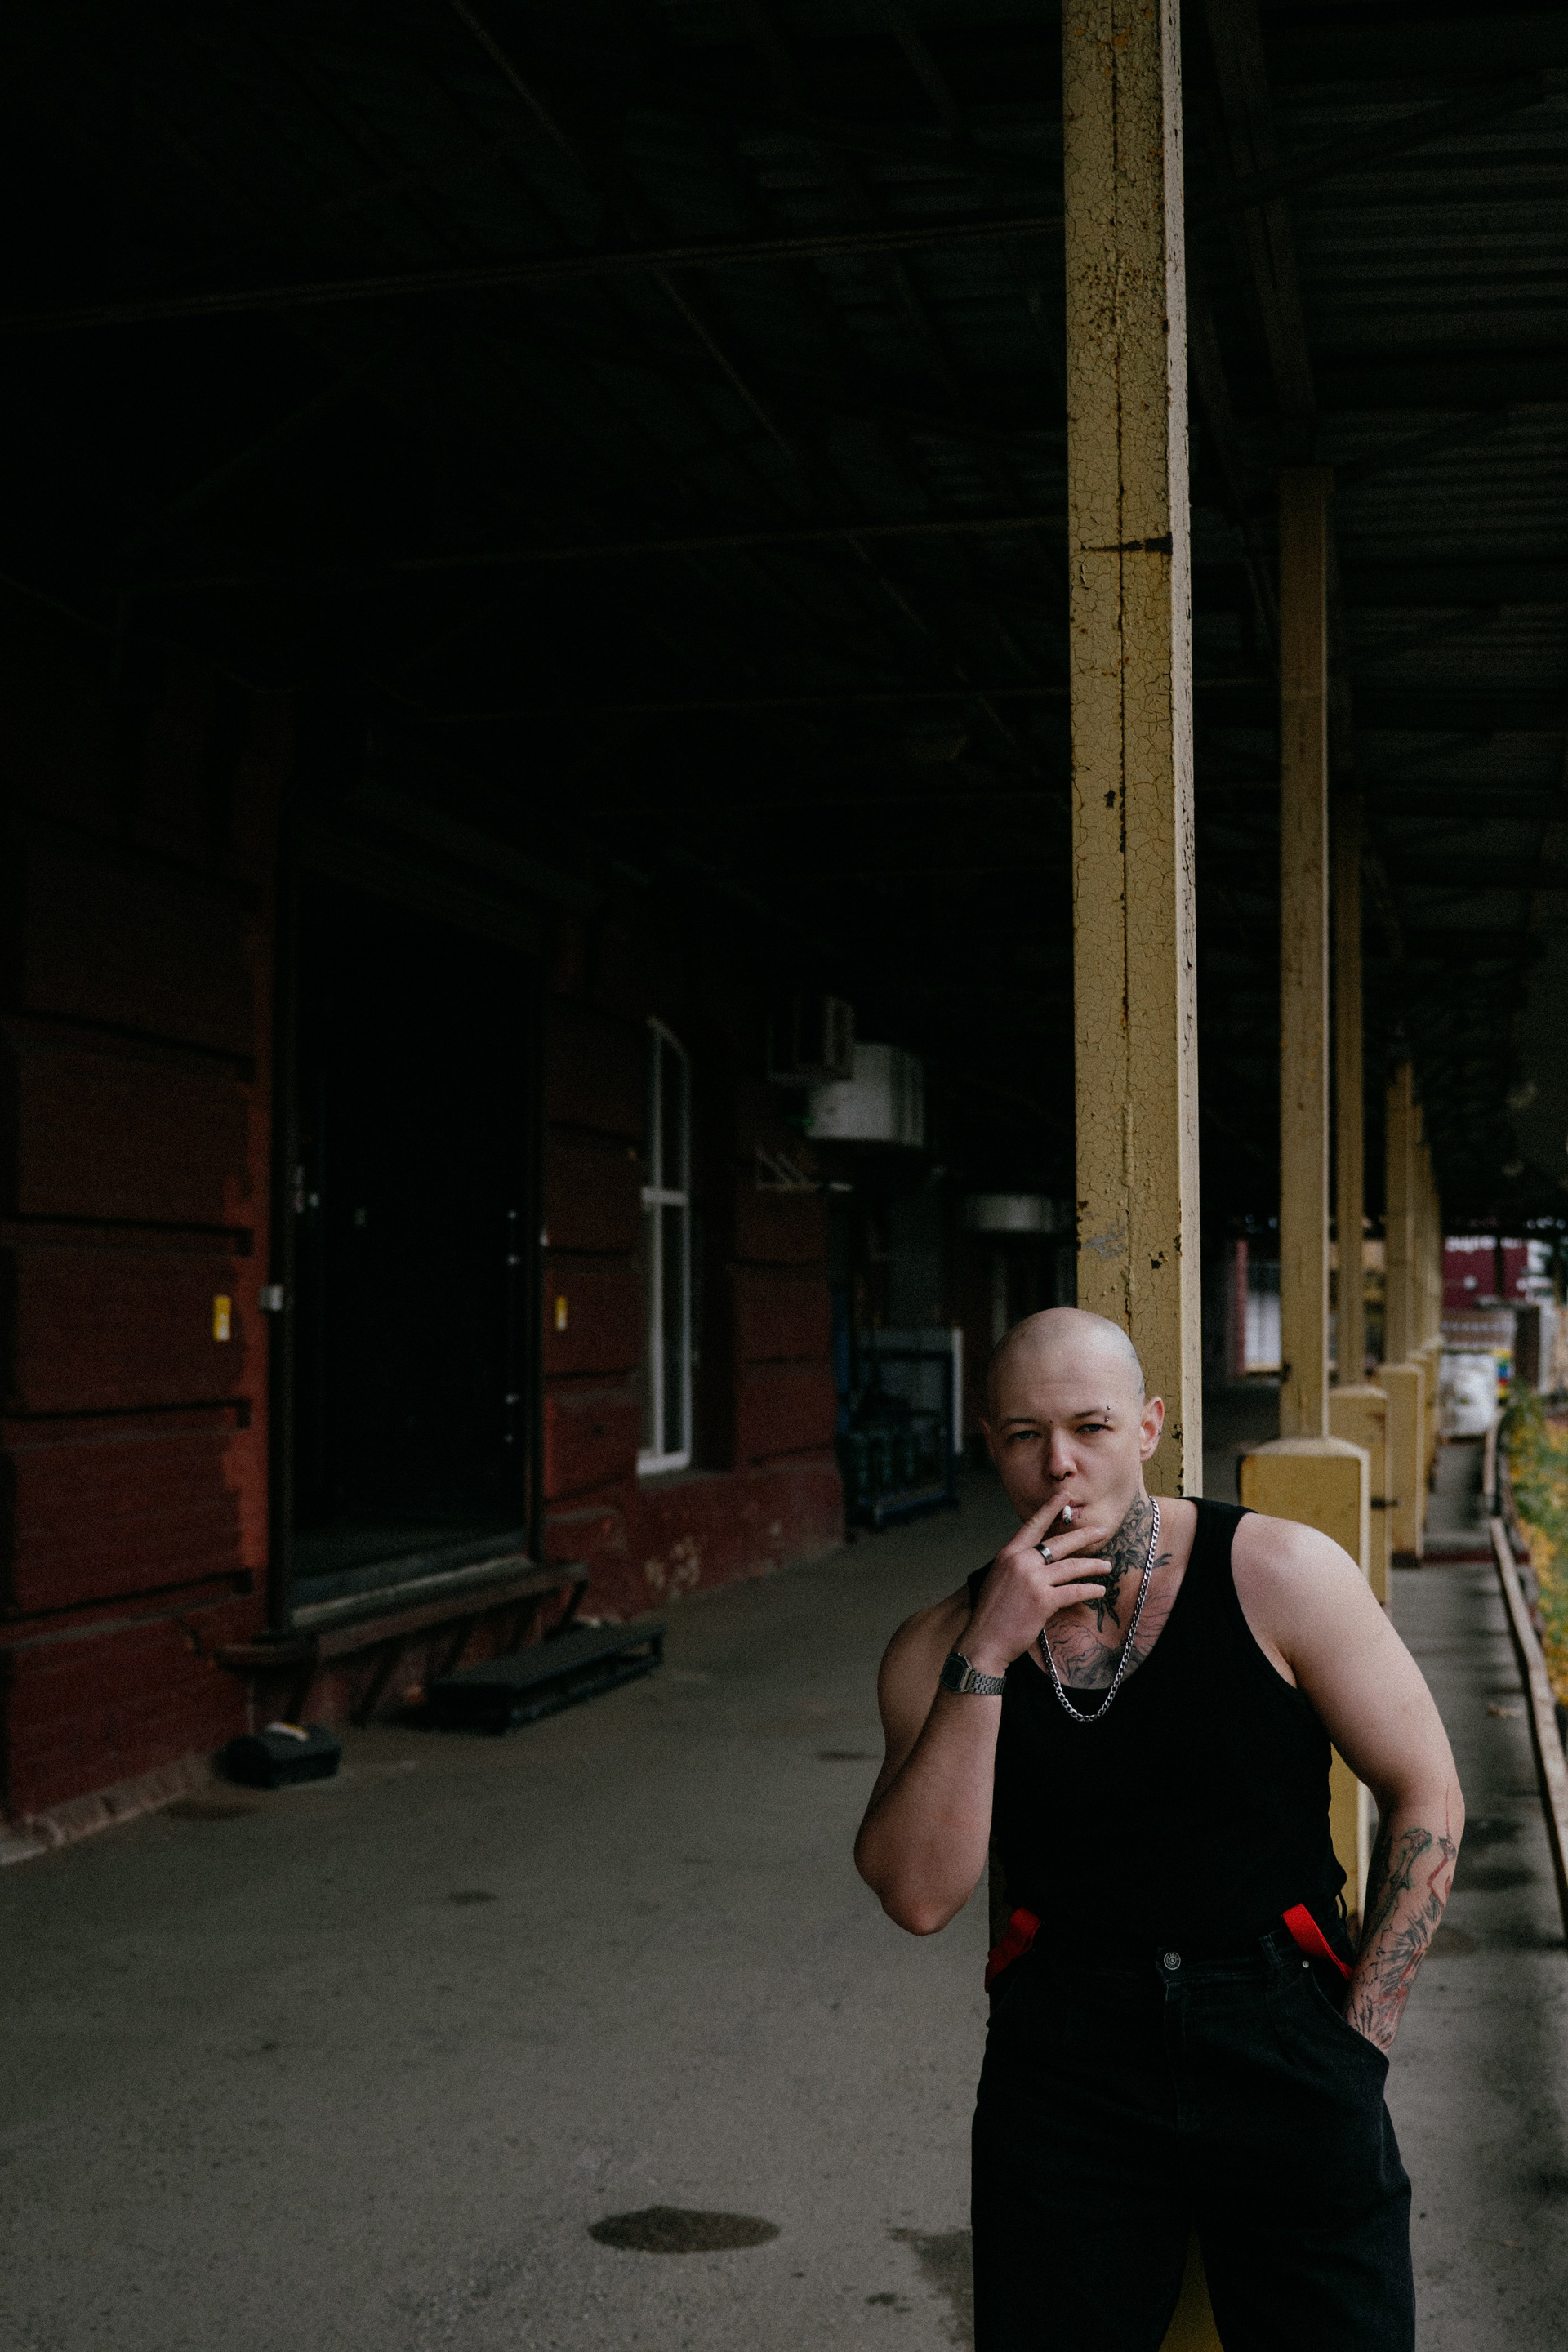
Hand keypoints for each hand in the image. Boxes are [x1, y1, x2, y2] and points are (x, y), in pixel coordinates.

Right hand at [961, 1503, 1113, 1676]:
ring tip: (1107, 1566)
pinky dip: (1089, 1590)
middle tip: (1102, 1531)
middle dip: (1084, 1535)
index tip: (1065, 1495)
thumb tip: (1038, 1559)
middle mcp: (1021, 1562)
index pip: (1033, 1525)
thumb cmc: (992, 1614)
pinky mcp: (1043, 1600)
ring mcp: (1033, 1580)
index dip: (1051, 1508)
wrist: (984, 1640)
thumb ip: (1018, 1565)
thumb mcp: (999, 1579)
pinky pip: (1074, 1591)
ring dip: (1093, 1566)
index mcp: (1008, 1554)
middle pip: (1059, 1543)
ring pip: (1071, 1567)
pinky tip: (1099, 1590)